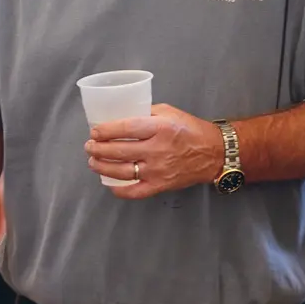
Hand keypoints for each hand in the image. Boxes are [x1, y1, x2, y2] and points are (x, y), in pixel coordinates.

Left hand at [84, 103, 221, 198]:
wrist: (214, 153)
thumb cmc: (190, 129)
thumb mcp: (169, 112)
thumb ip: (145, 113)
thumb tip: (121, 115)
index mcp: (159, 128)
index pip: (125, 128)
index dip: (105, 131)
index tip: (94, 132)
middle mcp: (157, 150)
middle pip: (119, 151)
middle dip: (98, 149)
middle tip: (90, 146)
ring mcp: (158, 170)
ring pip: (122, 171)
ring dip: (103, 167)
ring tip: (93, 162)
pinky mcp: (161, 185)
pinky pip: (135, 191)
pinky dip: (119, 190)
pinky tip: (110, 184)